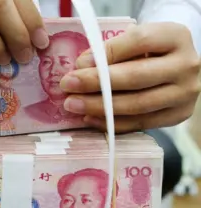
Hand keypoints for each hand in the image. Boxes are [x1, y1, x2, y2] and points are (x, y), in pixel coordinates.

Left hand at [59, 22, 200, 132]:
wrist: (177, 68)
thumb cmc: (149, 51)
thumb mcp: (135, 40)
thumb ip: (112, 50)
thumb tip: (81, 67)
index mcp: (175, 37)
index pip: (139, 42)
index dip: (107, 53)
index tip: (79, 63)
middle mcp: (186, 65)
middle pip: (136, 77)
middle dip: (96, 83)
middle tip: (68, 86)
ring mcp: (184, 94)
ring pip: (137, 104)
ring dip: (99, 107)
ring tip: (73, 104)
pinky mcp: (177, 116)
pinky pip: (139, 123)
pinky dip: (111, 122)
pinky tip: (89, 118)